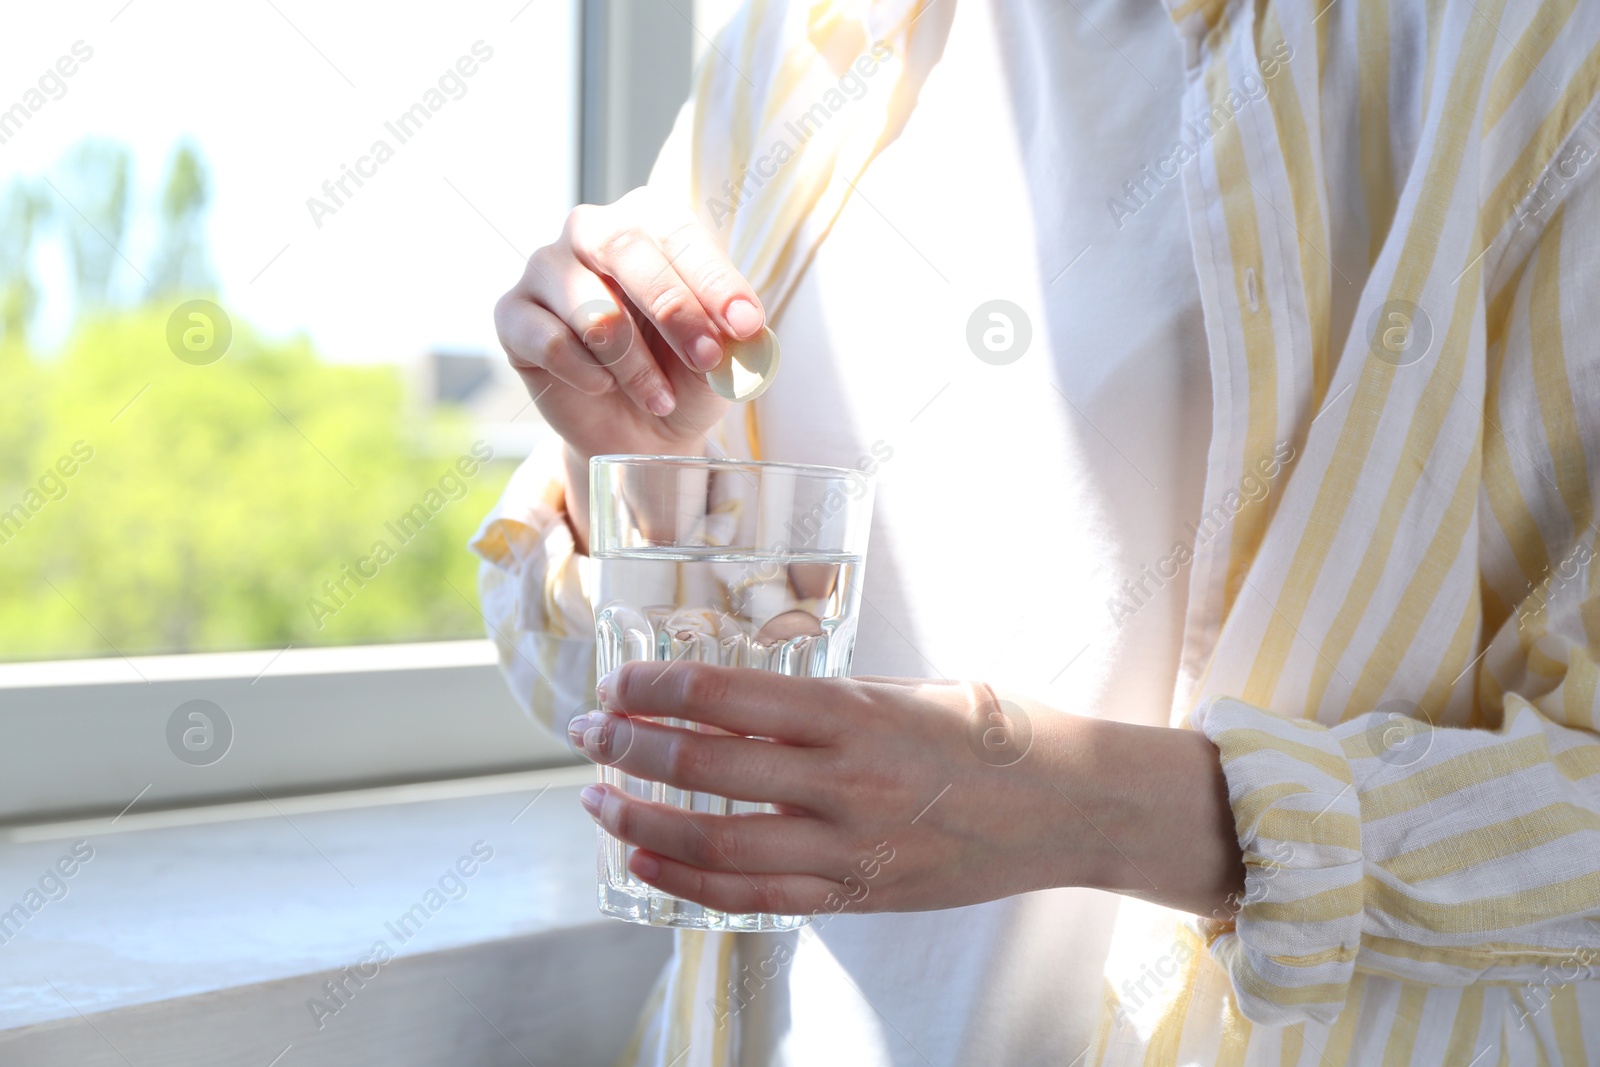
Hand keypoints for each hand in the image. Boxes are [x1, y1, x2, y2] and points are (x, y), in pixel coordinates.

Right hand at [493, 187, 765, 548]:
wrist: (638, 428)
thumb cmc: (683, 374)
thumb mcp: (723, 356)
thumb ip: (733, 336)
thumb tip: (746, 332)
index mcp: (647, 220)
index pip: (678, 232)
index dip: (714, 280)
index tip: (747, 325)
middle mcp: (591, 230)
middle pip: (626, 249)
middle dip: (675, 311)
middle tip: (707, 360)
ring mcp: (544, 267)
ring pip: (594, 311)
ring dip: (636, 367)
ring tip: (658, 398)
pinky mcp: (512, 314)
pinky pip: (552, 343)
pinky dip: (589, 376)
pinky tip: (603, 387)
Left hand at [567, 662, 1244, 918]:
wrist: (1072, 805)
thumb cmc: (995, 731)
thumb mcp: (908, 690)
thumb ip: (826, 703)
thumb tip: (738, 704)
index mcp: (858, 713)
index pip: (729, 695)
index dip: (658, 689)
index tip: (619, 683)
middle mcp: (847, 780)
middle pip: (708, 766)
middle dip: (632, 747)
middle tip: (589, 733)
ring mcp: (851, 846)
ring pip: (719, 843)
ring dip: (644, 820)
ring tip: (598, 801)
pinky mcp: (858, 893)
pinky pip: (757, 897)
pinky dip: (691, 882)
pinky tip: (647, 861)